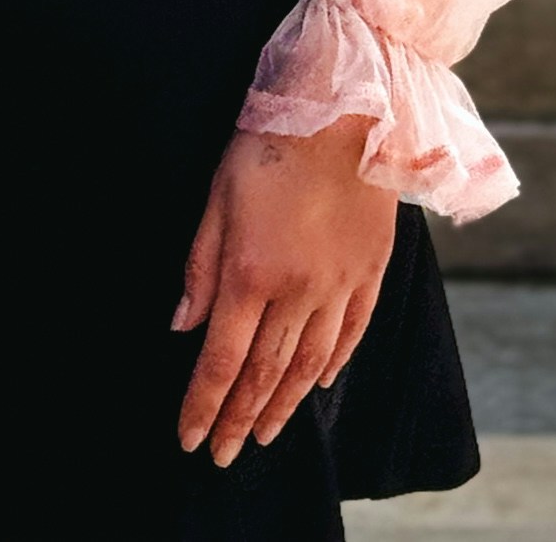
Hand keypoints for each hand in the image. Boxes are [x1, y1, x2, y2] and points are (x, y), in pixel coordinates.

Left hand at [172, 118, 395, 465]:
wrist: (348, 103)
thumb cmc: (271, 141)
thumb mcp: (217, 195)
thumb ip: (201, 266)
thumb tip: (183, 326)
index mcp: (252, 273)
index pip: (222, 361)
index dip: (203, 405)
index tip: (190, 439)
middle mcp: (299, 291)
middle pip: (265, 373)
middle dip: (240, 419)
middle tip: (224, 453)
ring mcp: (340, 284)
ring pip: (309, 364)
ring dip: (284, 404)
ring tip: (267, 432)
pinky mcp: (372, 269)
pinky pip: (353, 332)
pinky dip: (335, 365)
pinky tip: (319, 383)